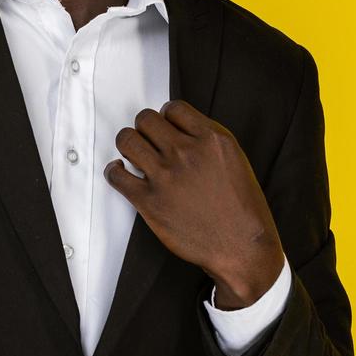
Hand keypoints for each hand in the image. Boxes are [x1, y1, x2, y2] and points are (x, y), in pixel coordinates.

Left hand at [104, 100, 285, 308]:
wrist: (241, 247)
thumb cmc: (241, 209)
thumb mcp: (235, 160)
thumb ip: (207, 140)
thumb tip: (180, 129)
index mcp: (211, 139)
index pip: (174, 108)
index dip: (166, 116)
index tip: (165, 126)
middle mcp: (186, 152)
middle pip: (146, 119)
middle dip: (145, 127)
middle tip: (148, 140)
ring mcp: (166, 176)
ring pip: (127, 140)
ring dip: (128, 144)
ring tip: (133, 154)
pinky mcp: (149, 201)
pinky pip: (116, 175)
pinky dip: (114, 171)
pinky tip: (121, 173)